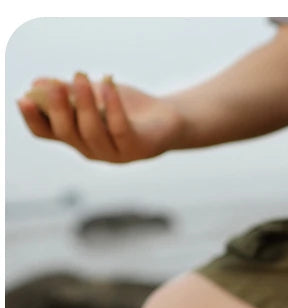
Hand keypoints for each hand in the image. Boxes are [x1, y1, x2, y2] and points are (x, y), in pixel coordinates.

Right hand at [17, 73, 184, 162]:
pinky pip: (120, 128)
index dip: (34, 119)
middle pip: (68, 133)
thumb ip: (67, 92)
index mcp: (76, 138)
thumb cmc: (125, 107)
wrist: (166, 120)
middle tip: (55, 84)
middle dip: (58, 108)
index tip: (24, 99)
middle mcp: (92, 150)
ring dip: (84, 102)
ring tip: (81, 76)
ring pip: (92, 131)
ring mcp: (116, 153)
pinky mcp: (138, 148)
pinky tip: (108, 82)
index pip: (47, 134)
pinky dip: (112, 104)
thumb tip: (37, 84)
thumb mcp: (93, 95)